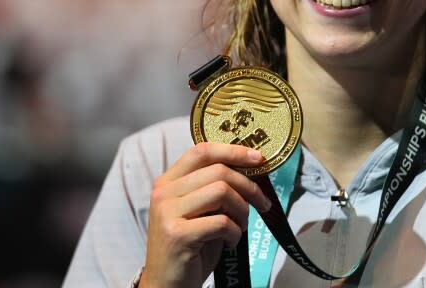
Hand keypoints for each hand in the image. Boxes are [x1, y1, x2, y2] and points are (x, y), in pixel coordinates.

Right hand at [139, 143, 271, 287]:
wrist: (166, 286)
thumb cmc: (189, 247)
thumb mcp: (198, 211)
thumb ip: (213, 189)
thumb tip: (251, 170)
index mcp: (168, 181)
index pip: (202, 151)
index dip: (233, 150)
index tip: (258, 158)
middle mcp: (164, 193)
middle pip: (218, 171)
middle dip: (248, 186)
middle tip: (262, 202)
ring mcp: (167, 213)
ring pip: (222, 192)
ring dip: (242, 210)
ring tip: (241, 226)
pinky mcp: (177, 235)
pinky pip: (221, 222)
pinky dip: (235, 232)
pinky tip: (231, 242)